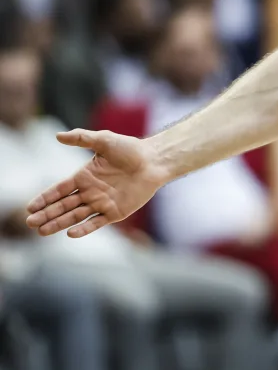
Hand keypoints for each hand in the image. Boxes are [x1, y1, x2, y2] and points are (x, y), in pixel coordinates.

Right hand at [25, 130, 169, 238]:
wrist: (155, 160)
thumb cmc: (130, 149)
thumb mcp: (104, 140)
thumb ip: (82, 138)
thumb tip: (57, 136)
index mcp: (84, 177)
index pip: (59, 190)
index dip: (44, 198)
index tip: (30, 207)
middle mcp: (90, 192)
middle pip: (63, 206)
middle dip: (46, 214)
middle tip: (30, 222)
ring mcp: (102, 203)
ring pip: (75, 216)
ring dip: (58, 223)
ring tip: (42, 231)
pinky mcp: (116, 212)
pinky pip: (96, 223)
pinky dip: (84, 229)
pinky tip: (70, 233)